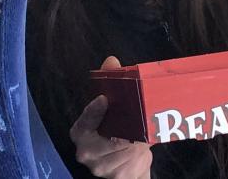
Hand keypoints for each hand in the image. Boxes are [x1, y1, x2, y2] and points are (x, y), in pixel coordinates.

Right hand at [70, 56, 152, 177]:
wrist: (127, 166)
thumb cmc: (117, 133)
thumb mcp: (112, 110)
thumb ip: (110, 84)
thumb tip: (111, 61)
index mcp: (80, 132)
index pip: (84, 121)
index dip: (94, 111)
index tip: (104, 100)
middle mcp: (86, 151)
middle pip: (110, 135)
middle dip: (128, 126)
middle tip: (142, 117)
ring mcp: (101, 167)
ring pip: (126, 148)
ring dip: (140, 139)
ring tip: (147, 131)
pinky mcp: (118, 176)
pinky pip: (135, 160)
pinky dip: (143, 151)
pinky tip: (147, 145)